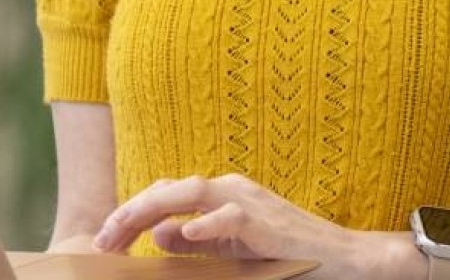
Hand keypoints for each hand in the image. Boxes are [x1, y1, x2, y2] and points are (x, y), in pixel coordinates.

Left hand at [94, 173, 415, 279]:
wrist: (347, 259)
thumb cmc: (290, 255)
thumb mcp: (234, 252)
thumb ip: (198, 243)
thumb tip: (160, 237)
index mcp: (219, 195)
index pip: (164, 197)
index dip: (130, 216)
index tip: (105, 241)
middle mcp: (229, 189)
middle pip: (167, 189)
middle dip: (129, 212)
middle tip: (102, 239)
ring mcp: (248, 200)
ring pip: (189, 192)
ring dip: (151, 210)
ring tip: (124, 230)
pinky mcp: (268, 220)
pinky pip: (231, 216)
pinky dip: (206, 223)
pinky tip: (184, 232)